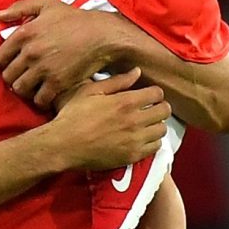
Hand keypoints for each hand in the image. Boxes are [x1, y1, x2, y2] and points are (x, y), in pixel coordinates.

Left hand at [0, 0, 127, 107]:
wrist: (101, 35)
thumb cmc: (74, 18)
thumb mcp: (47, 4)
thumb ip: (20, 7)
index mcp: (24, 33)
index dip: (6, 62)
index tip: (15, 63)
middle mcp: (30, 52)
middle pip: (8, 76)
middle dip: (14, 77)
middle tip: (24, 76)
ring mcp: (43, 69)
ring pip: (20, 89)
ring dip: (26, 89)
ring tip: (34, 85)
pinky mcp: (57, 83)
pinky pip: (39, 99)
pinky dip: (41, 99)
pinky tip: (47, 92)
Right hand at [47, 68, 170, 170]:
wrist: (64, 145)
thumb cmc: (74, 115)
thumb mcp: (91, 91)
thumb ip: (117, 81)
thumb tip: (137, 71)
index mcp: (125, 102)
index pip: (157, 93)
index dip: (153, 92)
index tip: (147, 95)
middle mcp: (134, 121)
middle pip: (164, 111)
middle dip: (159, 107)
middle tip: (150, 108)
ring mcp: (135, 140)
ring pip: (162, 130)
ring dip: (156, 124)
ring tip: (146, 124)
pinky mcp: (132, 156)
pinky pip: (155, 148)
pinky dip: (152, 141)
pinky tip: (141, 138)